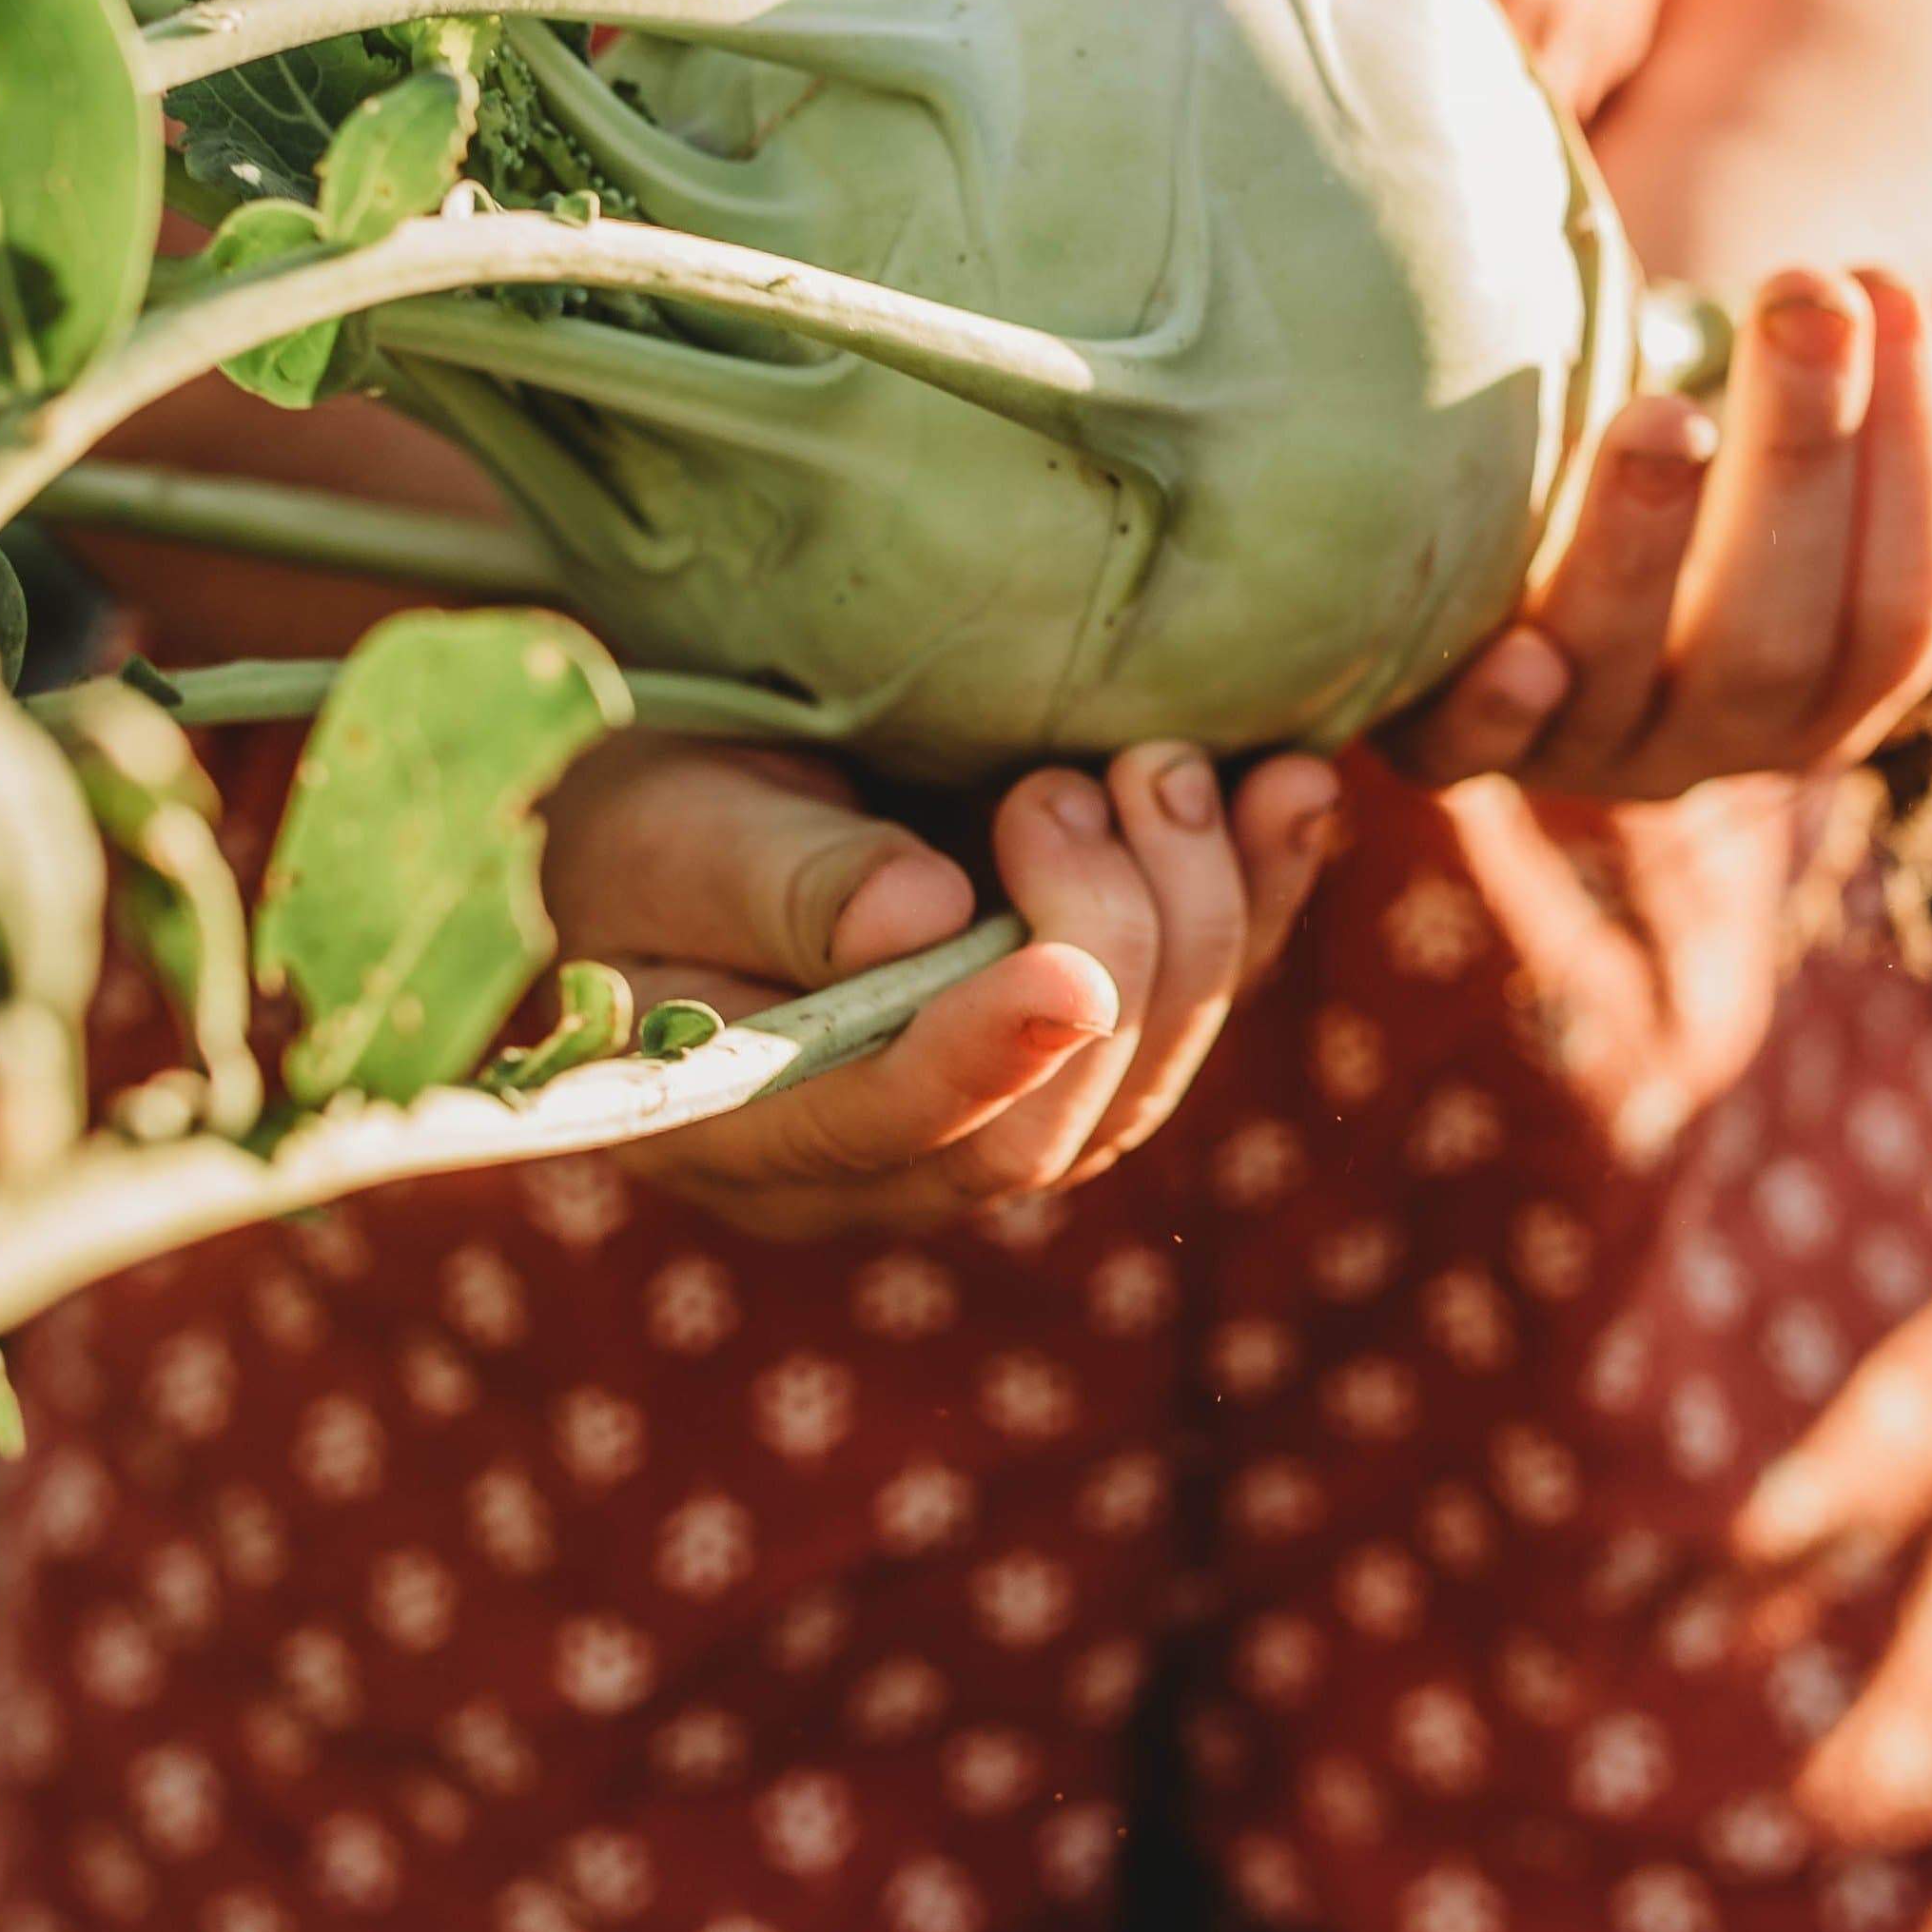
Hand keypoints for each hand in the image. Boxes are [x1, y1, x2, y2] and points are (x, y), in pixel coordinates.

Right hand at [540, 733, 1339, 1234]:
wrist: (670, 821)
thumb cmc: (635, 828)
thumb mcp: (668, 834)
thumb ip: (781, 885)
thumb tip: (921, 920)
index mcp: (756, 1133)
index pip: (892, 1127)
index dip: (984, 1055)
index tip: (1061, 971)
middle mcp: (895, 1163)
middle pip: (1048, 1125)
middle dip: (1106, 948)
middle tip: (1076, 785)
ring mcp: (1001, 1113)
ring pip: (1145, 1077)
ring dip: (1198, 917)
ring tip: (1165, 768)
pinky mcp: (1082, 1044)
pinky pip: (1199, 1005)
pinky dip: (1263, 896)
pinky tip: (1296, 791)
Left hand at [1398, 266, 1931, 799]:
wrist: (1503, 527)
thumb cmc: (1690, 472)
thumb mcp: (1796, 457)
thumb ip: (1897, 454)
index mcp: (1828, 683)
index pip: (1904, 603)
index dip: (1915, 456)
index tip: (1886, 287)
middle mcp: (1715, 736)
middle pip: (1774, 638)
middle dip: (1797, 462)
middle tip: (1806, 302)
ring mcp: (1580, 748)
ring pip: (1623, 673)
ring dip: (1643, 548)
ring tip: (1659, 416)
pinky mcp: (1449, 743)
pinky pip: (1469, 752)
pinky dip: (1494, 709)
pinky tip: (1516, 650)